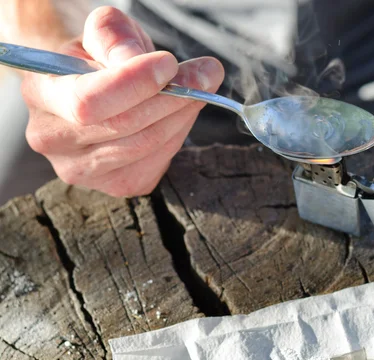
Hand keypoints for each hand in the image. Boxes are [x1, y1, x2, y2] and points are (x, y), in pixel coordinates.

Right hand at [21, 6, 223, 196]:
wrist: (93, 90)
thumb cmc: (99, 59)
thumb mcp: (103, 33)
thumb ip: (115, 38)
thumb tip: (136, 59)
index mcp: (42, 94)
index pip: (89, 100)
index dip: (135, 83)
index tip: (169, 64)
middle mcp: (53, 140)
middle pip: (125, 125)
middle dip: (172, 97)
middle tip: (206, 75)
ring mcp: (83, 170)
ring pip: (146, 144)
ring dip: (181, 115)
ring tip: (199, 88)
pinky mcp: (117, 185)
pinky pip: (157, 161)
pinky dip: (177, 134)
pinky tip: (178, 115)